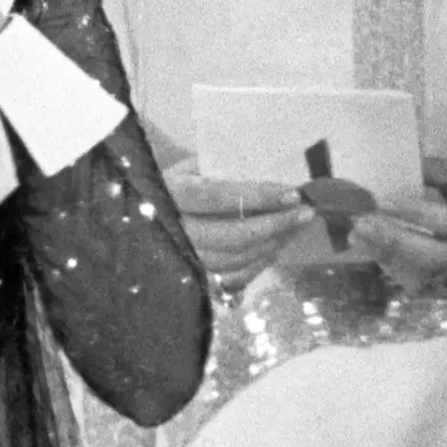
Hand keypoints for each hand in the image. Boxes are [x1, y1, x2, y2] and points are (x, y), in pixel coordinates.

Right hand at [170, 172, 317, 289]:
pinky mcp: (191, 279)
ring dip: (272, 243)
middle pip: (233, 235)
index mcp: (170, 194)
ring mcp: (181, 260)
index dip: (258, 196)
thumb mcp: (187, 167)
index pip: (217, 196)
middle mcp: (173, 231)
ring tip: (295, 227)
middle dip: (276, 224)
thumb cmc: (170, 185)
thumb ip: (219, 169)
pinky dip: (258, 264)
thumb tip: (270, 171)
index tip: (293, 193)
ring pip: (236, 259)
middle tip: (306, 213)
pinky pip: (232, 279)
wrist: (140, 217)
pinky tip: (275, 246)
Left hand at [372, 152, 446, 299]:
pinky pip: (437, 290)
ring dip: (393, 260)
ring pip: (434, 277)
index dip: (413, 213)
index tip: (380, 202)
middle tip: (360, 227)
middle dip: (394, 241)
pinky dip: (407, 276)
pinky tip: (384, 258)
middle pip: (439, 256)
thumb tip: (398, 168)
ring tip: (363, 242)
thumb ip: (440, 171)